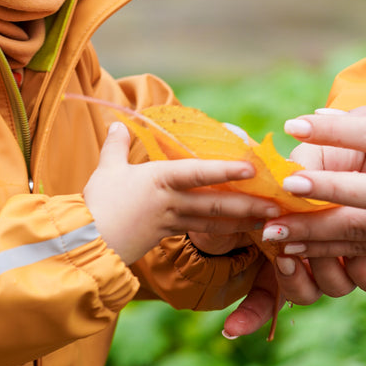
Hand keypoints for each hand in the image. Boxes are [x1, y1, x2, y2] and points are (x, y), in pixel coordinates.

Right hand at [84, 122, 279, 264]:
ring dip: (243, 220)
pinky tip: (241, 230)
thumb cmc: (97, 203)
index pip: (197, 173)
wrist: (87, 243)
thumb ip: (117, 145)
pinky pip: (202, 231)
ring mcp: (172, 221)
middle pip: (216, 204)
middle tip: (277, 206)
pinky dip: (224, 231)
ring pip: (214, 221)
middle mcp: (171, 201)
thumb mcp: (106, 169)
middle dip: (248, 205)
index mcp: (159, 180)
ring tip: (270, 219)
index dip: (224, 170)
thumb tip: (119, 123)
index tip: (250, 169)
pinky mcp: (168, 235)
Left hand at [262, 97, 365, 258]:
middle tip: (286, 185)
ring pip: (361, 232)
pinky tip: (291, 250)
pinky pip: (364, 253)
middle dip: (325, 191)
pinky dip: (325, 253)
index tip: (295, 124)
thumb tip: (323, 117)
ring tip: (272, 231)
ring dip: (313, 235)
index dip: (335, 131)